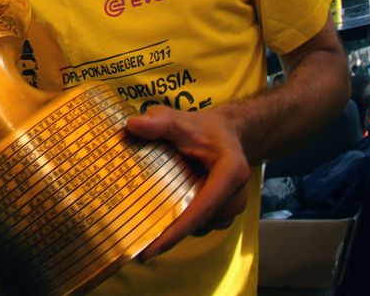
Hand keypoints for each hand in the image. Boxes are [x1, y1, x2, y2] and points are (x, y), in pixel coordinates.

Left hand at [126, 106, 249, 261]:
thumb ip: (158, 121)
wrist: (225, 135)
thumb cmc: (201, 128)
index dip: (176, 231)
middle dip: (168, 235)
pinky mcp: (223, 213)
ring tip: (142, 234)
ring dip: (174, 230)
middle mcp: (236, 195)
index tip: (150, 249)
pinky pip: (199, 225)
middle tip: (134, 248)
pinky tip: (159, 221)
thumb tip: (133, 124)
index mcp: (231, 172)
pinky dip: (180, 225)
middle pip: (198, 222)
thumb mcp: (179, 120)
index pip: (202, 207)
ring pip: (198, 227)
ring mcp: (232, 207)